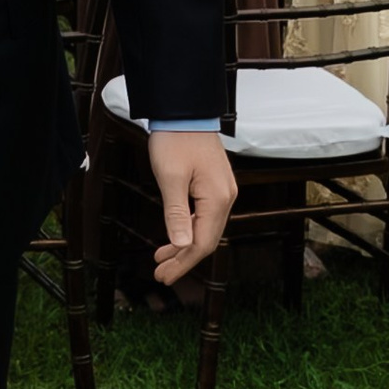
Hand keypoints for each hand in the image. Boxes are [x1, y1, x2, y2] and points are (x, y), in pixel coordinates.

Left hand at [147, 128, 236, 287]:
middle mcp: (226, 197)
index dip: (183, 262)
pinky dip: (189, 230)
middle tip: (161, 275)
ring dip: (185, 247)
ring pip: (206, 229)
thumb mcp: (170, 178)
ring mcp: (223, 191)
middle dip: (184, 260)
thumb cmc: (175, 140)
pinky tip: (176, 237)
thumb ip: (177, 213)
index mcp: (217, 198)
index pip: (202, 242)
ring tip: (163, 260)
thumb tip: (183, 244)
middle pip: (207, 240)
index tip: (163, 276)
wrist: (184, 112)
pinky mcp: (216, 185)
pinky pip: (205, 216)